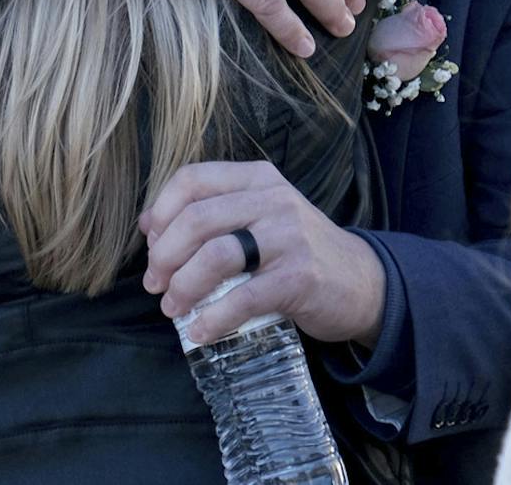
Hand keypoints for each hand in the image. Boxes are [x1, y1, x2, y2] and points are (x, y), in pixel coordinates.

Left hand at [140, 160, 386, 347]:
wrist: (361, 282)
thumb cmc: (298, 251)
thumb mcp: (261, 217)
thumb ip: (214, 214)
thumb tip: (149, 225)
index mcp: (257, 178)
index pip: (193, 179)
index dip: (162, 211)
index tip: (150, 243)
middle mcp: (273, 200)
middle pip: (197, 219)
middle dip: (164, 256)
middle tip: (155, 284)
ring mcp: (288, 237)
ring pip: (216, 255)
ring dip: (183, 287)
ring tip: (173, 308)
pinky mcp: (299, 277)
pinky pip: (242, 298)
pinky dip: (213, 319)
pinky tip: (200, 331)